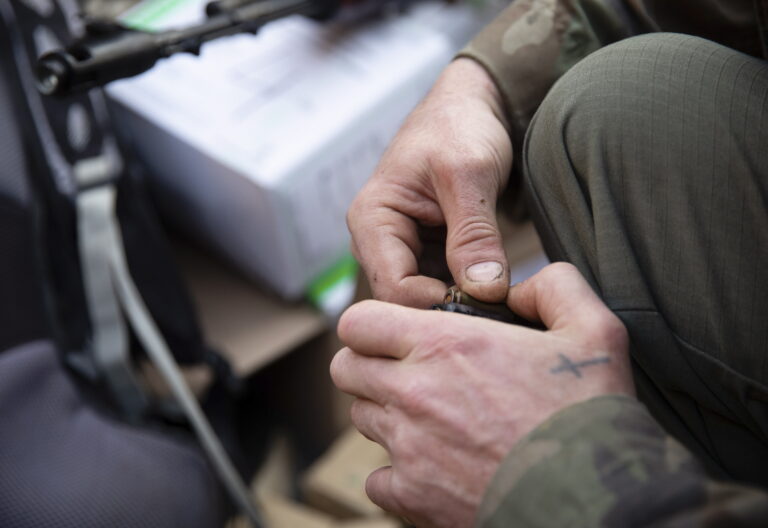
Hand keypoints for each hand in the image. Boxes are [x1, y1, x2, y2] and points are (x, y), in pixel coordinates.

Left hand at [331, 263, 634, 526]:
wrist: (594, 503)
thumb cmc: (592, 418)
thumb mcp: (594, 331)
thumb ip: (553, 288)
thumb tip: (517, 287)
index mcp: (445, 346)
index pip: (358, 323)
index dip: (372, 324)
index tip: (395, 332)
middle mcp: (413, 394)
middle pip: (346, 369)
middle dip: (369, 364)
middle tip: (407, 371)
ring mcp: (408, 448)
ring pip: (361, 419)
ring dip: (386, 413)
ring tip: (431, 418)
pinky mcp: (413, 496)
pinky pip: (377, 479)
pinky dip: (397, 472)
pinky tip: (433, 465)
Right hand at [347, 58, 512, 306]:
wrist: (467, 109)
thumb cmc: (459, 127)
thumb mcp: (470, 173)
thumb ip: (474, 233)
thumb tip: (485, 291)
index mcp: (371, 219)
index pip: (394, 289)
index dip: (438, 304)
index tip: (489, 305)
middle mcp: (375, 243)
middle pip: (404, 302)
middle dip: (449, 309)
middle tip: (501, 311)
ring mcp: (398, 252)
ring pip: (423, 301)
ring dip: (460, 305)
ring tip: (502, 302)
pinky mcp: (421, 256)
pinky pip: (439, 289)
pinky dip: (465, 294)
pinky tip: (494, 292)